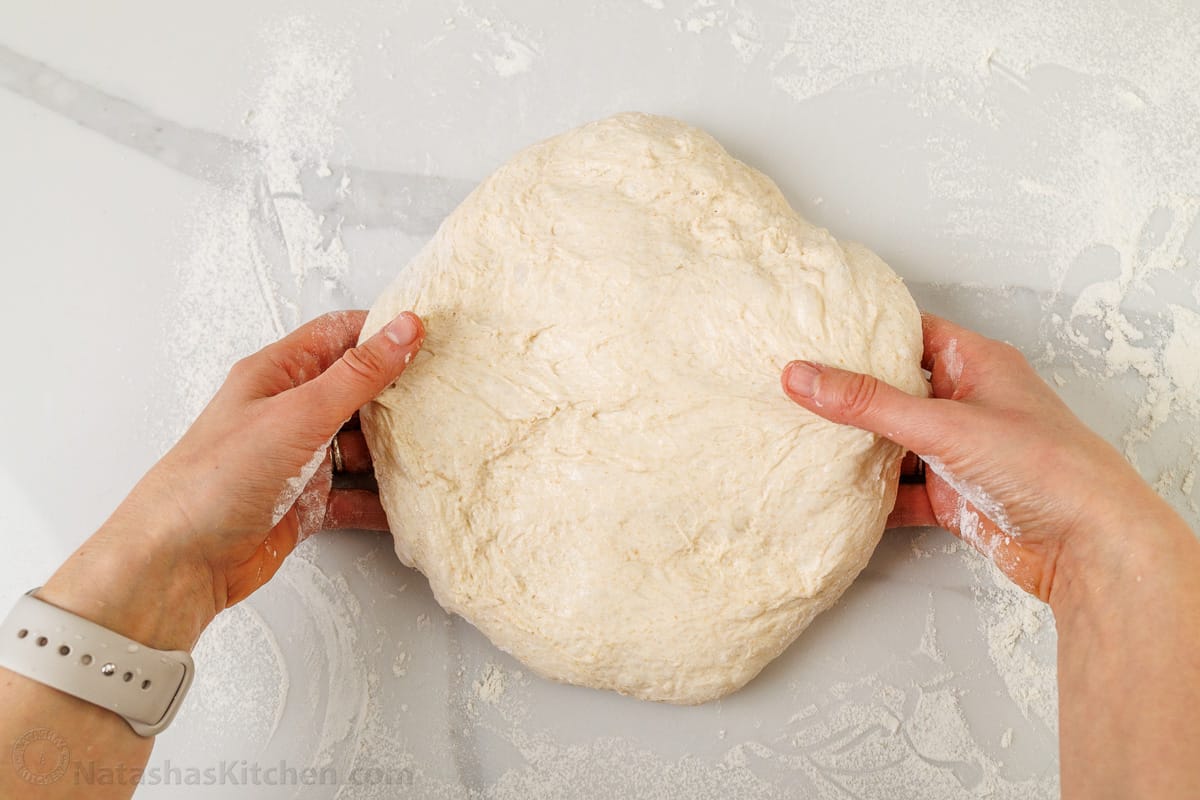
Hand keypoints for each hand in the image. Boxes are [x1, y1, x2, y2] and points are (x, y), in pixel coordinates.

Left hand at [40, 310, 423, 647]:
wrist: (178, 564)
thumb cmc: (216, 479)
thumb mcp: (297, 414)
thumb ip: (357, 374)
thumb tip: (404, 328)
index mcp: (277, 374)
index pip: (339, 335)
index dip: (384, 331)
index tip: (432, 337)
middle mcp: (288, 412)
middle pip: (356, 391)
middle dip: (398, 396)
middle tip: (446, 397)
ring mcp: (297, 459)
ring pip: (361, 446)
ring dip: (394, 452)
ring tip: (435, 451)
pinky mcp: (305, 504)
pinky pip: (354, 496)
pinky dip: (380, 500)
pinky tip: (407, 504)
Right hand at [780, 313, 1177, 600]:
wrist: (1089, 546)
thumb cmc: (1047, 467)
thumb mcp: (945, 424)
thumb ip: (869, 404)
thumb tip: (805, 377)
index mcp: (977, 364)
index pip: (911, 333)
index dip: (865, 331)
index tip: (816, 331)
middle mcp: (969, 403)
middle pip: (896, 390)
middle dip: (852, 394)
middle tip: (797, 387)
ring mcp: (962, 452)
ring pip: (896, 443)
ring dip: (860, 449)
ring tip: (807, 441)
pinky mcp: (956, 497)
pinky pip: (904, 491)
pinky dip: (875, 496)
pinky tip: (843, 495)